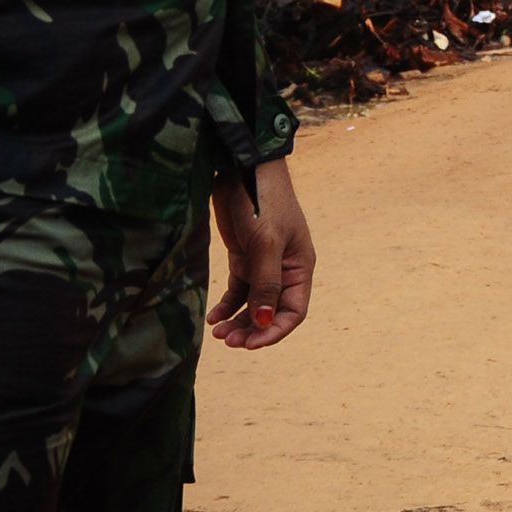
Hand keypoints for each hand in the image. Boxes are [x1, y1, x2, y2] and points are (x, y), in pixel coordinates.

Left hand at [208, 158, 312, 349]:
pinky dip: (227, 306)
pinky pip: (237, 291)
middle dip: (252, 330)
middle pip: (271, 312)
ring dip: (238, 321)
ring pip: (253, 305)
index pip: (293, 311)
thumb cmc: (262, 202)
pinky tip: (212, 317)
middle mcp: (284, 270)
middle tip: (227, 340)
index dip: (274, 331)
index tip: (250, 343)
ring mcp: (263, 264)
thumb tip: (265, 322)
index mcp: (300, 267)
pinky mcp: (243, 258)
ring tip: (218, 333)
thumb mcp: (265, 244)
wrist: (241, 169)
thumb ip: (266, 284)